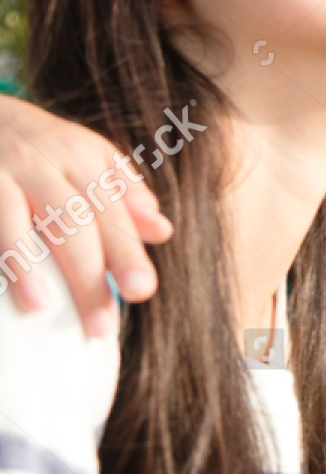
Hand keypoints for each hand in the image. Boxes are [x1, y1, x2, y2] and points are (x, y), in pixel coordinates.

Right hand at [0, 95, 172, 335]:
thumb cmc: (39, 146)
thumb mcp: (86, 157)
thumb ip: (123, 195)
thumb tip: (162, 232)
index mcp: (83, 157)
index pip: (111, 214)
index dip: (125, 253)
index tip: (141, 291)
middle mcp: (42, 159)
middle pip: (71, 224)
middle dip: (87, 276)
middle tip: (99, 326)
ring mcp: (1, 168)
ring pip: (16, 219)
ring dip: (26, 265)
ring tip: (40, 308)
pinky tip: (1, 281)